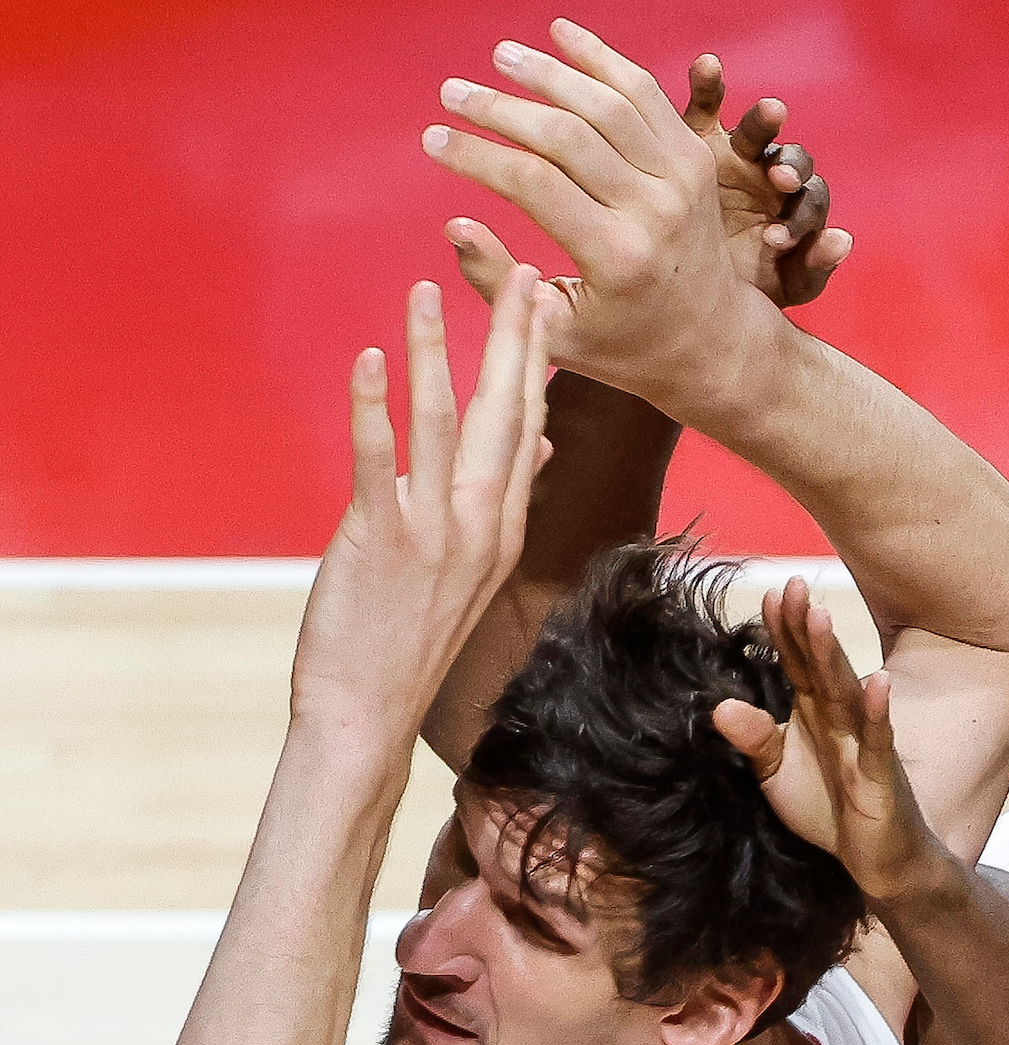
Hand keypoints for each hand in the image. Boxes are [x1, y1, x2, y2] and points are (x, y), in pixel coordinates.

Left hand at [289, 270, 549, 754]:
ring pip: (441, 426)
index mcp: (500, 529)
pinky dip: (373, 406)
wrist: (369, 711)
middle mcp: (479, 527)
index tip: (544, 303)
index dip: (536, 363)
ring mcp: (435, 535)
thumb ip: (498, 504)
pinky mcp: (382, 541)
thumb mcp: (470, 572)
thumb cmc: (408, 642)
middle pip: (503, 417)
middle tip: (520, 273)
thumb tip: (539, 446)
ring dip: (434, 353)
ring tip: (426, 291)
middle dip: (511, 340)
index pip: (528, 430)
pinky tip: (369, 360)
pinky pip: (378, 461)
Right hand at [443, 57, 849, 376]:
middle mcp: (653, 212)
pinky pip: (645, 93)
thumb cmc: (628, 346)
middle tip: (453, 93)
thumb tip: (454, 226)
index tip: (434, 140)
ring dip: (547, 72)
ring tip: (500, 56)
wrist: (712, 343)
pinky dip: (602, 58)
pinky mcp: (695, 159)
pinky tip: (561, 35)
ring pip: (606, 102)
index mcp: (617, 259)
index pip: (533, 184)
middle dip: (499, 108)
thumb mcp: (559, 334)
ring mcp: (680, 180)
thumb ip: (501, 284)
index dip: (476, 156)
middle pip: (564, 135)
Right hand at [682, 58, 850, 307]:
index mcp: (795, 209)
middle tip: (781, 181)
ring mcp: (736, 154)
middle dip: (791, 168)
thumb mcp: (781, 288)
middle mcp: (770, 176)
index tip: (776, 241)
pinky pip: (704, 105)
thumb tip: (843, 240)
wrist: (687, 289)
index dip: (800, 219)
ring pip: (756, 130)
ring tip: (772, 115)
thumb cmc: (743, 289)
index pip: (811, 202)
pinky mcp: (698, 140)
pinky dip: (708, 82)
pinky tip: (708, 65)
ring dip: (764, 121)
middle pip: (791, 159)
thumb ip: (814, 268)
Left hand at [713, 578, 945, 901]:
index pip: (796, 663)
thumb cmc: (828, 809)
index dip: (783, 630)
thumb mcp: (776, 775)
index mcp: (813, 713)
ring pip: (845, 692)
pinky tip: (878, 683)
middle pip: (819, 665)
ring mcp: (862, 742)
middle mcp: (838, 718)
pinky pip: (878, 739)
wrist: (875, 860)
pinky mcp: (880, 774)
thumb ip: (754, 740)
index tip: (770, 593)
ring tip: (821, 618)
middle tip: (793, 585)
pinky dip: (877, 712)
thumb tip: (718, 708)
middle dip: (806, 627)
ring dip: (833, 656)